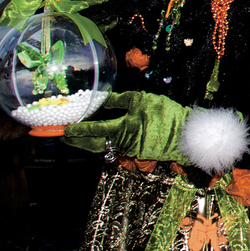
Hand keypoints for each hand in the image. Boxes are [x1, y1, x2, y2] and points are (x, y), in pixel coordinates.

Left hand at [63, 90, 189, 161]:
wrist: (185, 135)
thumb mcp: (142, 100)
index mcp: (123, 127)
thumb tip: (102, 100)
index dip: (79, 129)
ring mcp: (128, 148)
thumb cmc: (166, 114)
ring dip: (87, 144)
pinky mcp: (135, 151)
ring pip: (103, 147)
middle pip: (94, 143)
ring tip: (76, 140)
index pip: (95, 129)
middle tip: (64, 138)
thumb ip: (120, 100)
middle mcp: (122, 140)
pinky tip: (98, 140)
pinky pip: (113, 148)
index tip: (66, 129)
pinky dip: (102, 144)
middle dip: (77, 141)